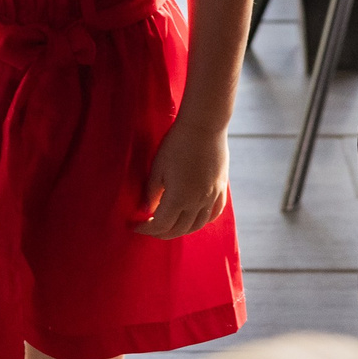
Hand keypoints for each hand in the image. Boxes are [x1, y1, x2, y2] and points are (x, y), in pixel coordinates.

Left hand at [137, 116, 227, 238]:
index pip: (161, 225)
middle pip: (179, 229)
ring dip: (181, 230)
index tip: (136, 226)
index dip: (147, 229)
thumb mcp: (158, 168)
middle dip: (161, 233)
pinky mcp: (221, 188)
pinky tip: (195, 219)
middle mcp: (197, 203)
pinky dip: (203, 221)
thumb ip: (152, 193)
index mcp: (179, 198)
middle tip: (150, 228)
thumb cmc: (176, 144)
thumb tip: (147, 209)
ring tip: (169, 227)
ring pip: (197, 225)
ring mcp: (212, 197)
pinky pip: (214, 213)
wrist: (204, 126)